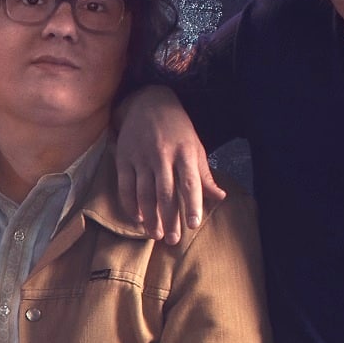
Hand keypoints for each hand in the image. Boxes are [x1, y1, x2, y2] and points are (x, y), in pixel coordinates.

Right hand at [115, 85, 224, 244]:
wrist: (148, 103)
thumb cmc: (177, 128)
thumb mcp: (195, 146)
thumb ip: (204, 175)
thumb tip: (219, 198)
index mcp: (185, 152)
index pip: (190, 183)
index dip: (191, 204)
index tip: (193, 225)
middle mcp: (163, 155)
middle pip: (165, 192)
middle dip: (169, 218)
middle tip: (172, 240)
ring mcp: (141, 157)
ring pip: (144, 192)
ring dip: (150, 216)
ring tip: (155, 234)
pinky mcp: (124, 158)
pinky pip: (125, 186)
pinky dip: (130, 204)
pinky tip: (137, 218)